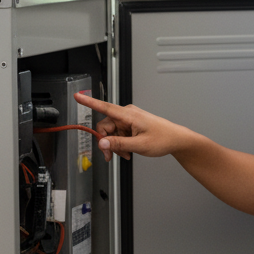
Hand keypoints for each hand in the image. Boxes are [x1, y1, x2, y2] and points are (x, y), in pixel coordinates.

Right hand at [75, 93, 193, 161]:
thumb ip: (118, 144)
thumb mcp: (139, 145)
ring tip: (126, 154)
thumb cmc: (163, 138)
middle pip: (105, 126)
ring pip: (111, 133)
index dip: (89, 102)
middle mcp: (127, 114)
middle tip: (110, 156)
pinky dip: (120, 144)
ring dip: (115, 145)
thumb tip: (101, 143)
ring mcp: (129, 120)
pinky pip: (118, 134)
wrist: (176, 140)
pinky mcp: (131, 125)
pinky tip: (128, 151)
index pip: (104, 107)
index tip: (77, 96)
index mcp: (129, 115)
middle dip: (106, 142)